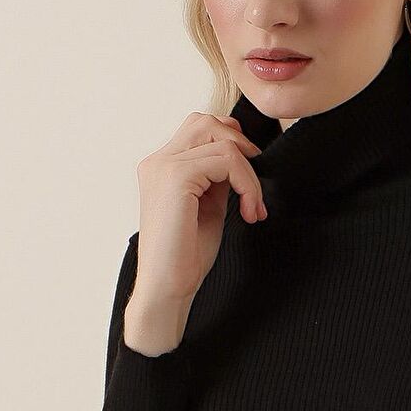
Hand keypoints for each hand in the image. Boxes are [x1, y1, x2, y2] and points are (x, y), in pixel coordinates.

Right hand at [131, 111, 266, 315]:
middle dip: (241, 149)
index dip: (233, 144)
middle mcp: (157, 161)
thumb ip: (217, 177)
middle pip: (207, 121)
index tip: (249, 183)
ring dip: (248, 173)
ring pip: (221, 140)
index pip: (201, 127)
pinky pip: (226, 160)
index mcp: (162, 166)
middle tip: (253, 189)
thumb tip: (240, 156)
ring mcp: (163, 166)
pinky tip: (248, 212)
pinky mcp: (175, 177)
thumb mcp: (208, 205)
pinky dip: (246, 184)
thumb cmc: (186, 256)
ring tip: (252, 207)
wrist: (167, 289)